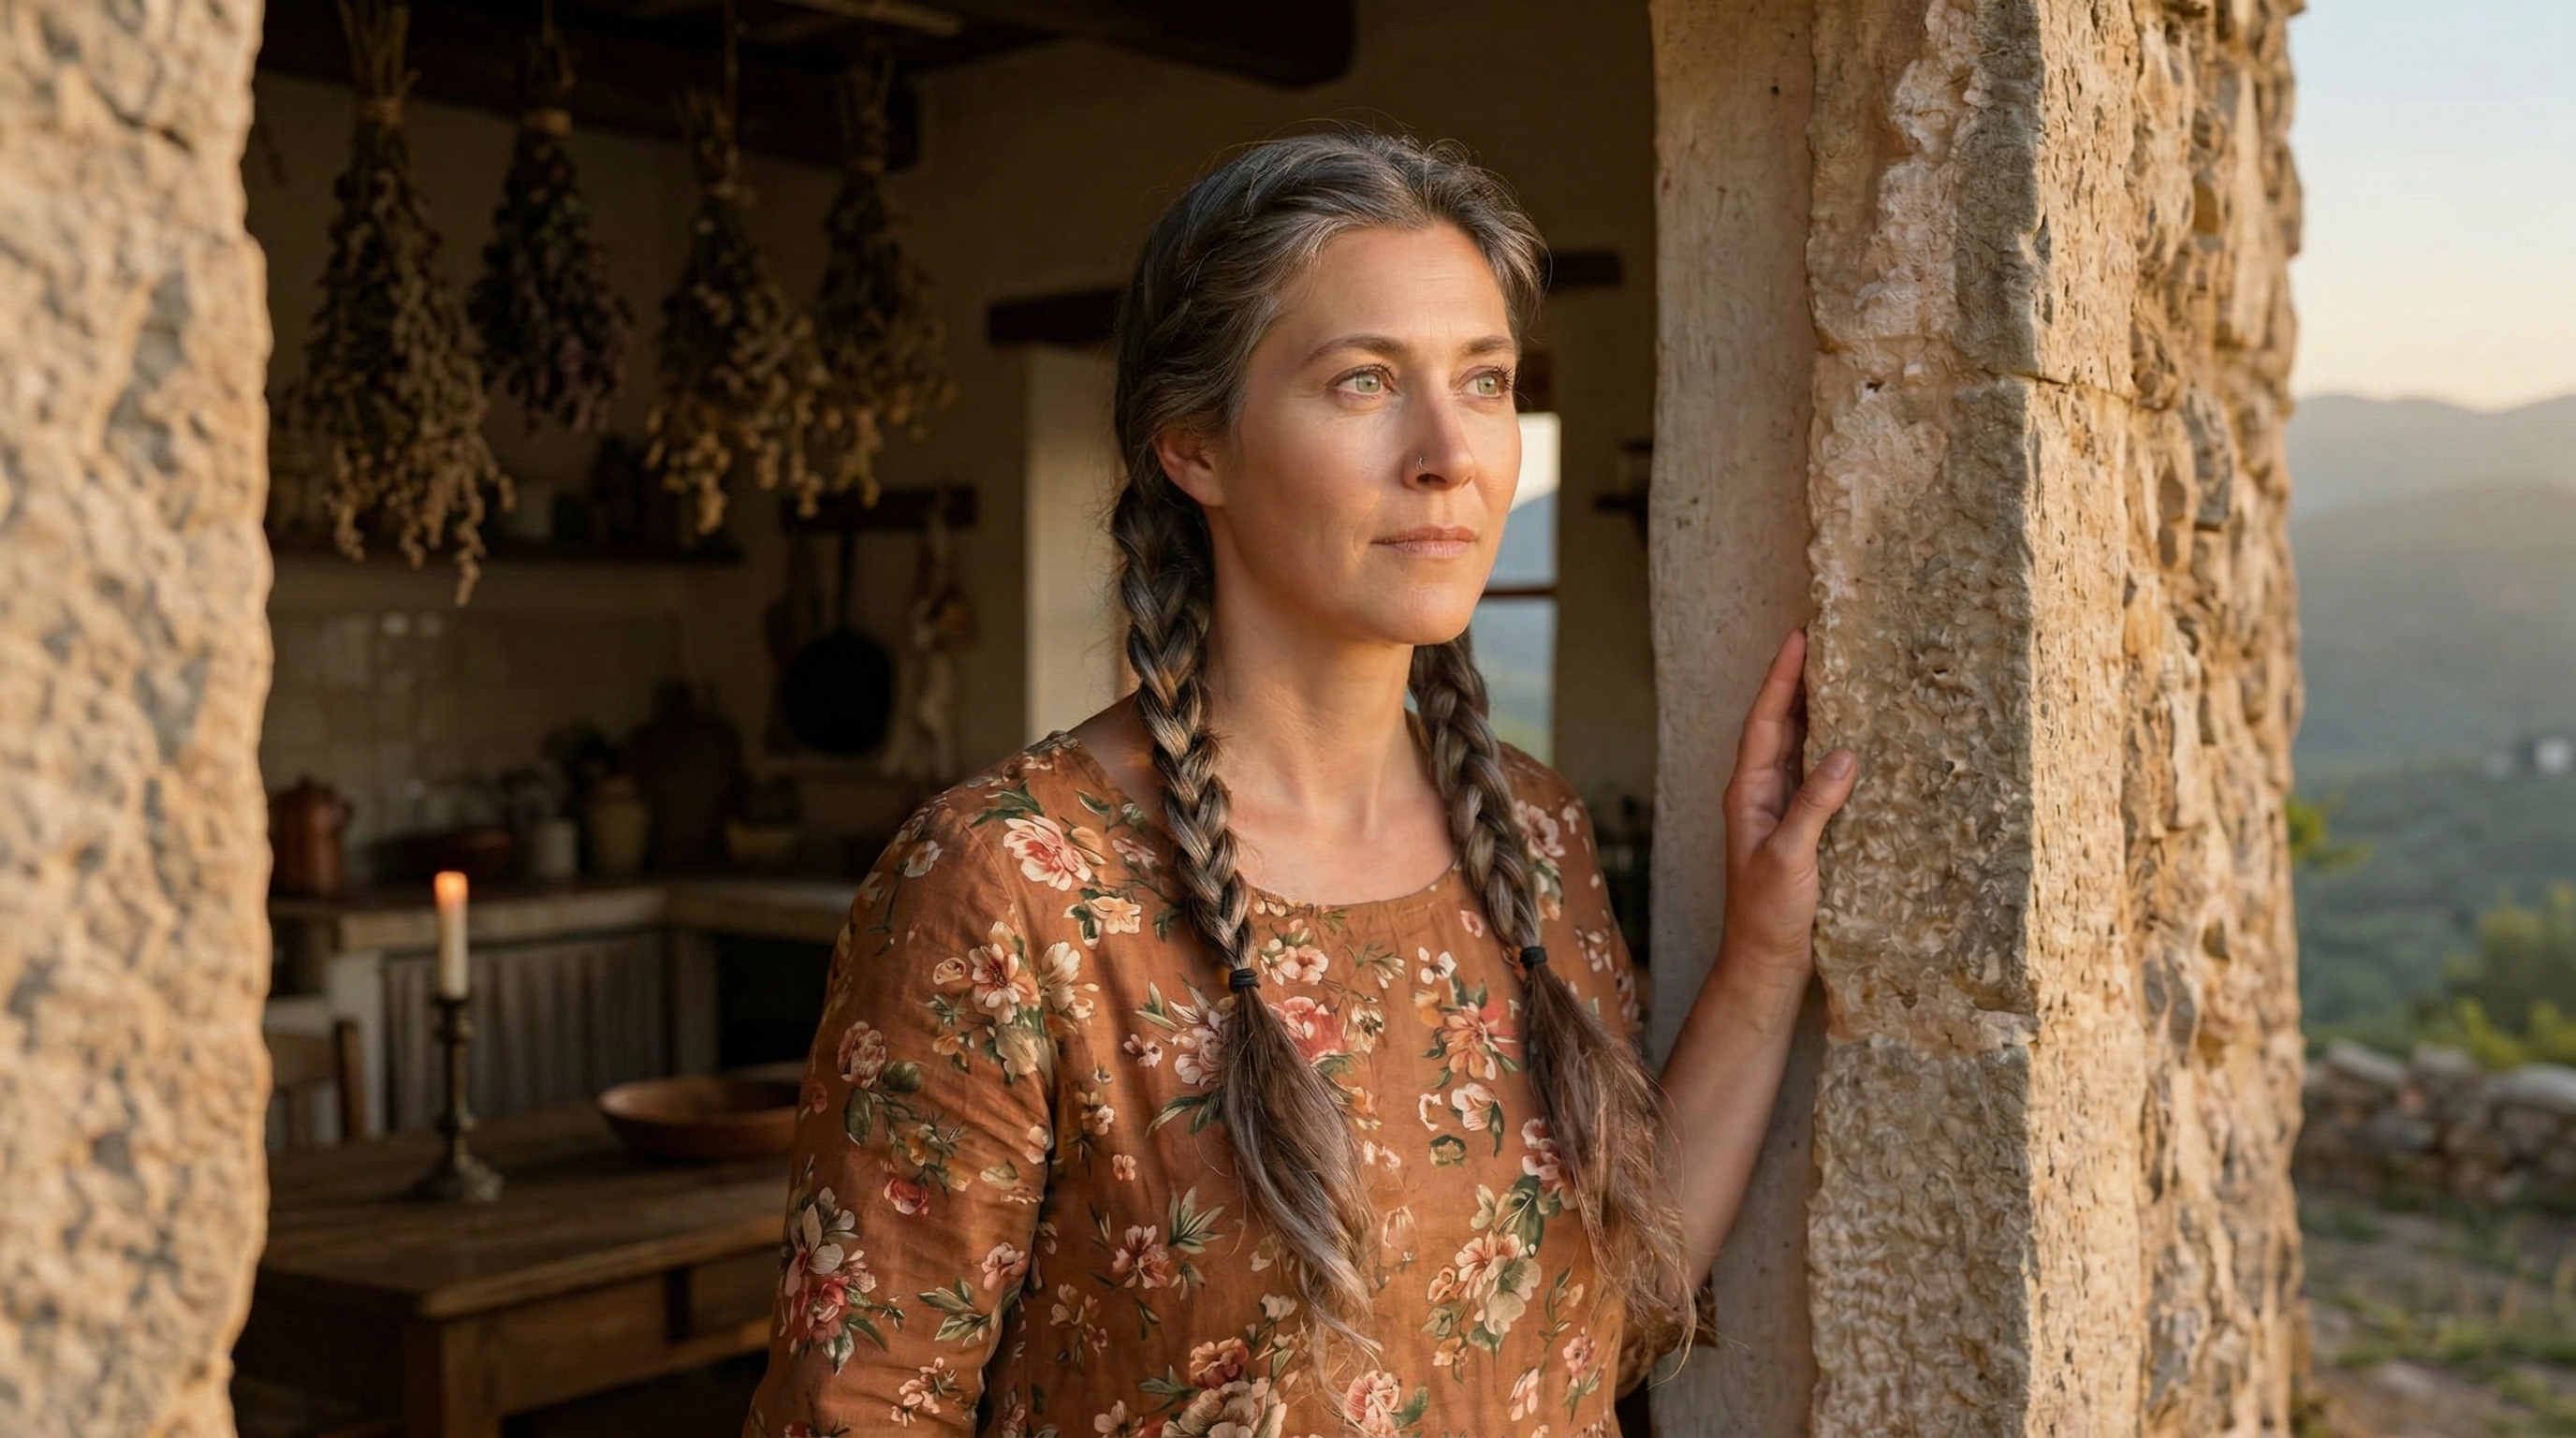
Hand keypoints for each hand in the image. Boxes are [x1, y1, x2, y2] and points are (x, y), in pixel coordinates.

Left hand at [1719, 629, 1858, 991]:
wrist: (1766, 960)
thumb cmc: (1767, 914)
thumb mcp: (1790, 858)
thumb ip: (1813, 807)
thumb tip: (1845, 754)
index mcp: (1748, 791)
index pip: (1764, 720)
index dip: (1781, 678)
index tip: (1800, 637)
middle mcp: (1760, 791)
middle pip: (1780, 722)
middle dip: (1799, 680)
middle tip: (1826, 639)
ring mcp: (1780, 807)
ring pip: (1799, 744)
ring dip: (1817, 709)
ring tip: (1843, 670)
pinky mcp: (1802, 826)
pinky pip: (1817, 773)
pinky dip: (1834, 748)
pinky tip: (1857, 735)